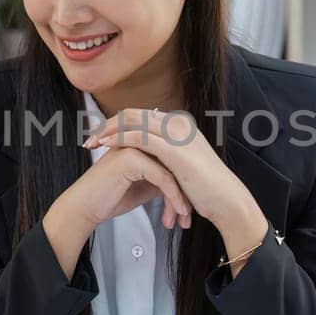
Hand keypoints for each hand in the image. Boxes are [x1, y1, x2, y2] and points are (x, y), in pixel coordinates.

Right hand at [42, 146, 193, 281]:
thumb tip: (185, 183)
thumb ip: (162, 177)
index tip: (188, 207)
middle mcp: (139, 140)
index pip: (172, 159)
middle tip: (188, 215)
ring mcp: (134, 146)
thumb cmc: (109, 197)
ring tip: (184, 218)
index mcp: (141, 142)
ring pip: (172, 170)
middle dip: (186, 191)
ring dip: (181, 197)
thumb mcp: (144, 185)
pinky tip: (178, 212)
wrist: (85, 207)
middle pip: (175, 163)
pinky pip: (163, 177)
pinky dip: (173, 197)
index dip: (184, 184)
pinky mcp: (131, 158)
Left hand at [81, 108, 252, 231]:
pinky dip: (119, 138)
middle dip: (108, 124)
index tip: (100, 137)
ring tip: (91, 143)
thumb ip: (166, 158)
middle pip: (133, 113)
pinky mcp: (173, 148)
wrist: (226, 201)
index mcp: (180, 126)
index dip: (117, 124)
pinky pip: (139, 136)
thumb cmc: (206, 191)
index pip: (141, 116)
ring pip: (133, 120)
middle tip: (89, 137)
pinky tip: (105, 146)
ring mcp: (176, 133)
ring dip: (108, 130)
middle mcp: (178, 124)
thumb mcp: (182, 167)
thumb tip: (146, 159)